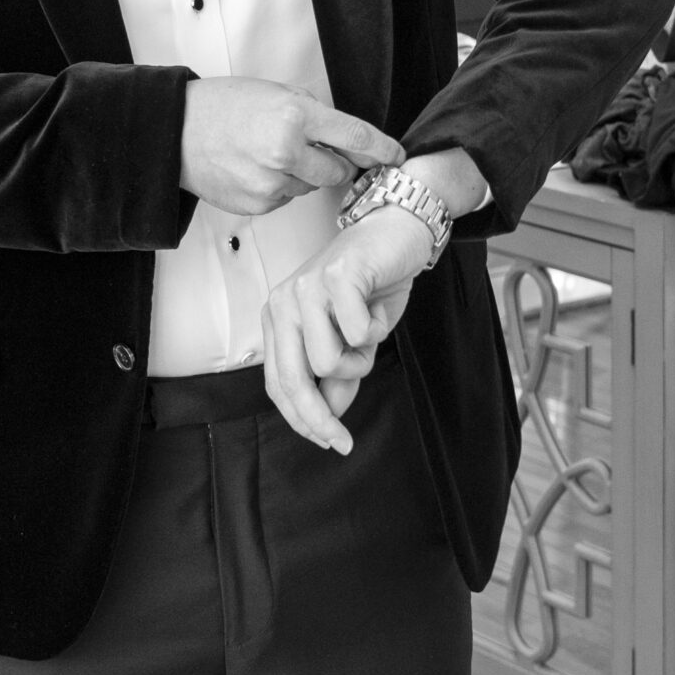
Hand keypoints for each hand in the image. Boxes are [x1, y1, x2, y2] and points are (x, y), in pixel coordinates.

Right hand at [179, 77, 401, 217]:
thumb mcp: (276, 93)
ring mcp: (273, 182)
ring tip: (268, 154)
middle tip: (310, 148)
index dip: (383, 150)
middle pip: (339, 171)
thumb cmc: (222, 107)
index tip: (397, 156)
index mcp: (296, 116)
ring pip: (311, 186)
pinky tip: (255, 169)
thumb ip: (314, 114)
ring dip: (302, 174)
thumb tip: (345, 138)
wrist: (176, 132)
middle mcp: (288, 152)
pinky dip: (279, 187)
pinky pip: (286, 198)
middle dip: (334, 162)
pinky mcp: (259, 204)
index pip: (357, 138)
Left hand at [261, 208, 426, 452]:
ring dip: (360, 358)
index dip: (300, 419)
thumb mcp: (353, 340)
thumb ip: (337, 376)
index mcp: (279, 318)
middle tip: (343, 443)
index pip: (278, 382)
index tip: (327, 443)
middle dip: (319, 418)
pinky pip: (357, 332)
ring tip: (370, 331)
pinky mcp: (337, 275)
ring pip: (328, 361)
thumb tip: (328, 417)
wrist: (396, 231)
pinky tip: (378, 307)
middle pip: (294, 379)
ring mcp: (307, 287)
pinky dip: (377, 330)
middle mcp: (284, 302)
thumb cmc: (372, 285)